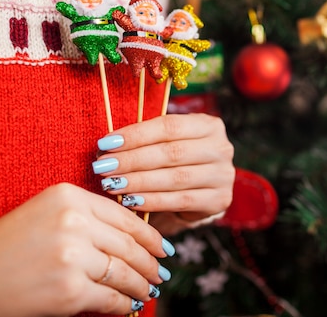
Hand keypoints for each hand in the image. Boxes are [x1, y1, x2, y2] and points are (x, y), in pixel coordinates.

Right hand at [0, 183, 173, 316]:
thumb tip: (132, 238)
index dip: (150, 235)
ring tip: (149, 291)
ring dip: (142, 285)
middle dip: (151, 263)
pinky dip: (124, 305)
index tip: (162, 247)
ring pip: (125, 272)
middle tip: (162, 273)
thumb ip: (88, 217)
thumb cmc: (7, 248)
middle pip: (129, 245)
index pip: (125, 216)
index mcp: (69, 196)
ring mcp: (73, 256)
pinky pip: (111, 298)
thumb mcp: (47, 214)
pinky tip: (129, 306)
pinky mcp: (70, 290)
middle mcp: (74, 221)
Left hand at [94, 113, 234, 229]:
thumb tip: (107, 145)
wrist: (204, 192)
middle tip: (103, 167)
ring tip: (111, 184)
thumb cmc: (178, 162)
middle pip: (171, 152)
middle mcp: (221, 148)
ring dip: (139, 181)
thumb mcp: (168, 143)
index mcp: (208, 125)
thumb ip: (146, 141)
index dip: (136, 135)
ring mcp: (223, 175)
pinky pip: (181, 200)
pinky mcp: (220, 199)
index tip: (106, 143)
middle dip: (132, 160)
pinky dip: (153, 201)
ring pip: (175, 177)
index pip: (168, 127)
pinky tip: (131, 201)